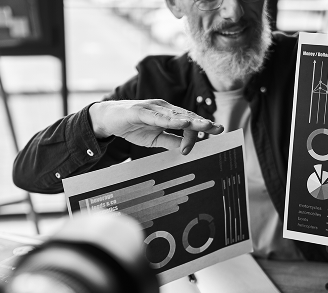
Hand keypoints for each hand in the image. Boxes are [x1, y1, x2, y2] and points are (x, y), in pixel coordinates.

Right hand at [89, 99, 223, 154]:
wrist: (108, 119)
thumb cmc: (132, 127)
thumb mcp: (155, 139)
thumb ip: (171, 141)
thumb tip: (187, 148)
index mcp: (169, 115)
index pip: (189, 123)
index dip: (199, 132)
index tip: (208, 140)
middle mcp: (164, 108)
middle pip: (187, 116)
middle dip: (204, 123)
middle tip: (219, 129)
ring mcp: (153, 108)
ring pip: (176, 115)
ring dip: (192, 121)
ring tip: (206, 126)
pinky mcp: (140, 111)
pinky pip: (158, 116)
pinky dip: (171, 119)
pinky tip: (182, 122)